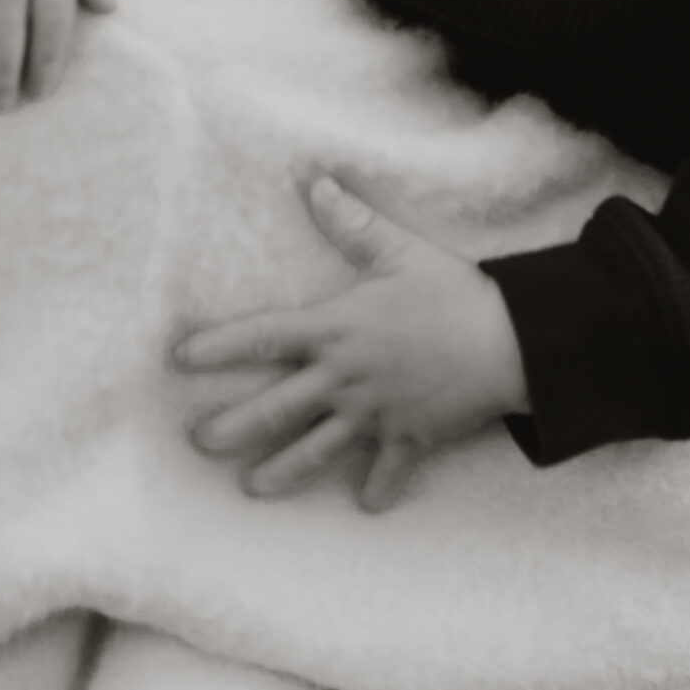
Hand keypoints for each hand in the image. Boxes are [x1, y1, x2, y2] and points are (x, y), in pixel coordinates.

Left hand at [176, 175, 528, 507]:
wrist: (511, 342)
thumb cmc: (451, 291)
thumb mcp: (399, 250)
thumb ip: (352, 223)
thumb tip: (314, 183)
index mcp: (335, 328)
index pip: (263, 336)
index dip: (218, 346)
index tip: (179, 358)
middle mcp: (345, 377)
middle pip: (277, 408)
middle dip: (233, 426)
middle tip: (197, 442)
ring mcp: (376, 412)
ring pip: (319, 449)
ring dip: (283, 470)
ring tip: (251, 489)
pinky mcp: (411, 437)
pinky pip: (389, 470)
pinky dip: (379, 489)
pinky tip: (364, 506)